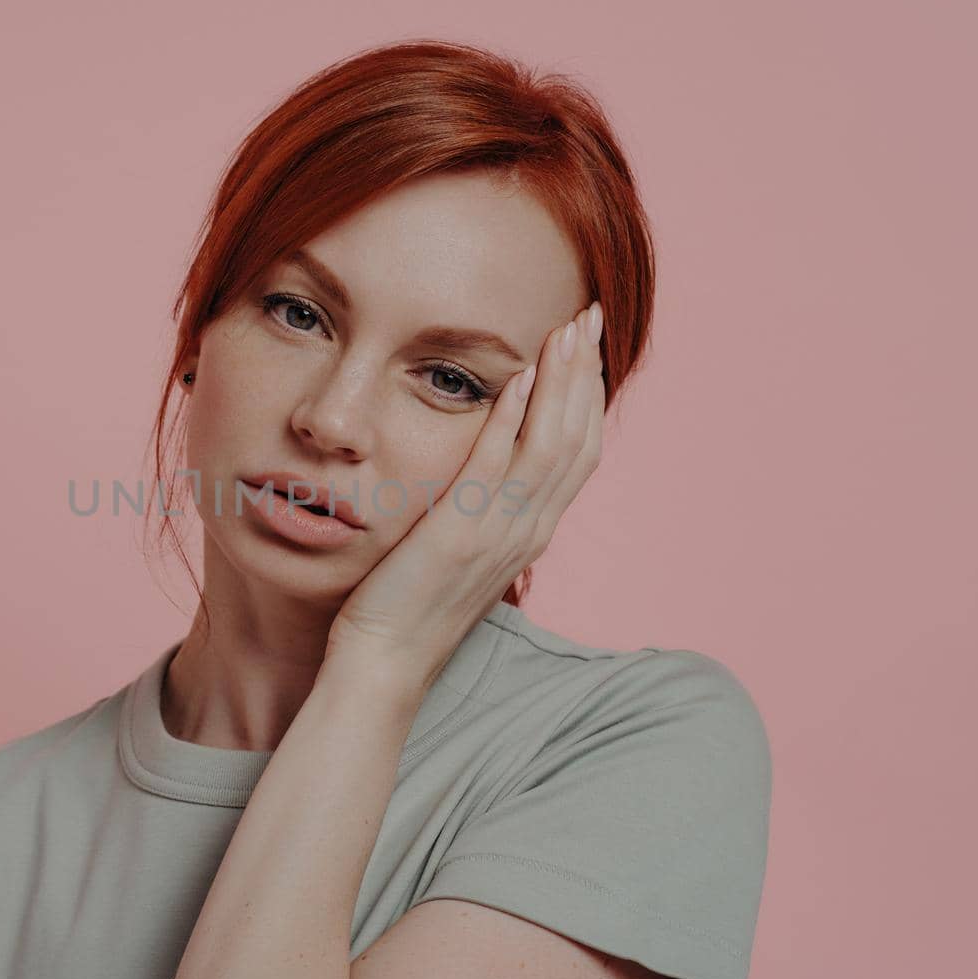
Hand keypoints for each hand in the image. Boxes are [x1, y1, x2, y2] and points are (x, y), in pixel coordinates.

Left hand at [326, 300, 606, 691]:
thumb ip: (481, 509)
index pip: (578, 452)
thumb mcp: (459, 549)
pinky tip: (518, 377)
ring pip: (552, 445)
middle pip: (578, 439)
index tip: (588, 346)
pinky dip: (513, 418)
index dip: (588, 395)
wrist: (386, 661)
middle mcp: (528, 529)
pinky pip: (497, 466)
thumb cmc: (410, 606)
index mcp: (530, 531)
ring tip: (568, 330)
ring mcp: (500, 532)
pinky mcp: (461, 533)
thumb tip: (483, 472)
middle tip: (591, 317)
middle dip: (587, 373)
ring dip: (563, 382)